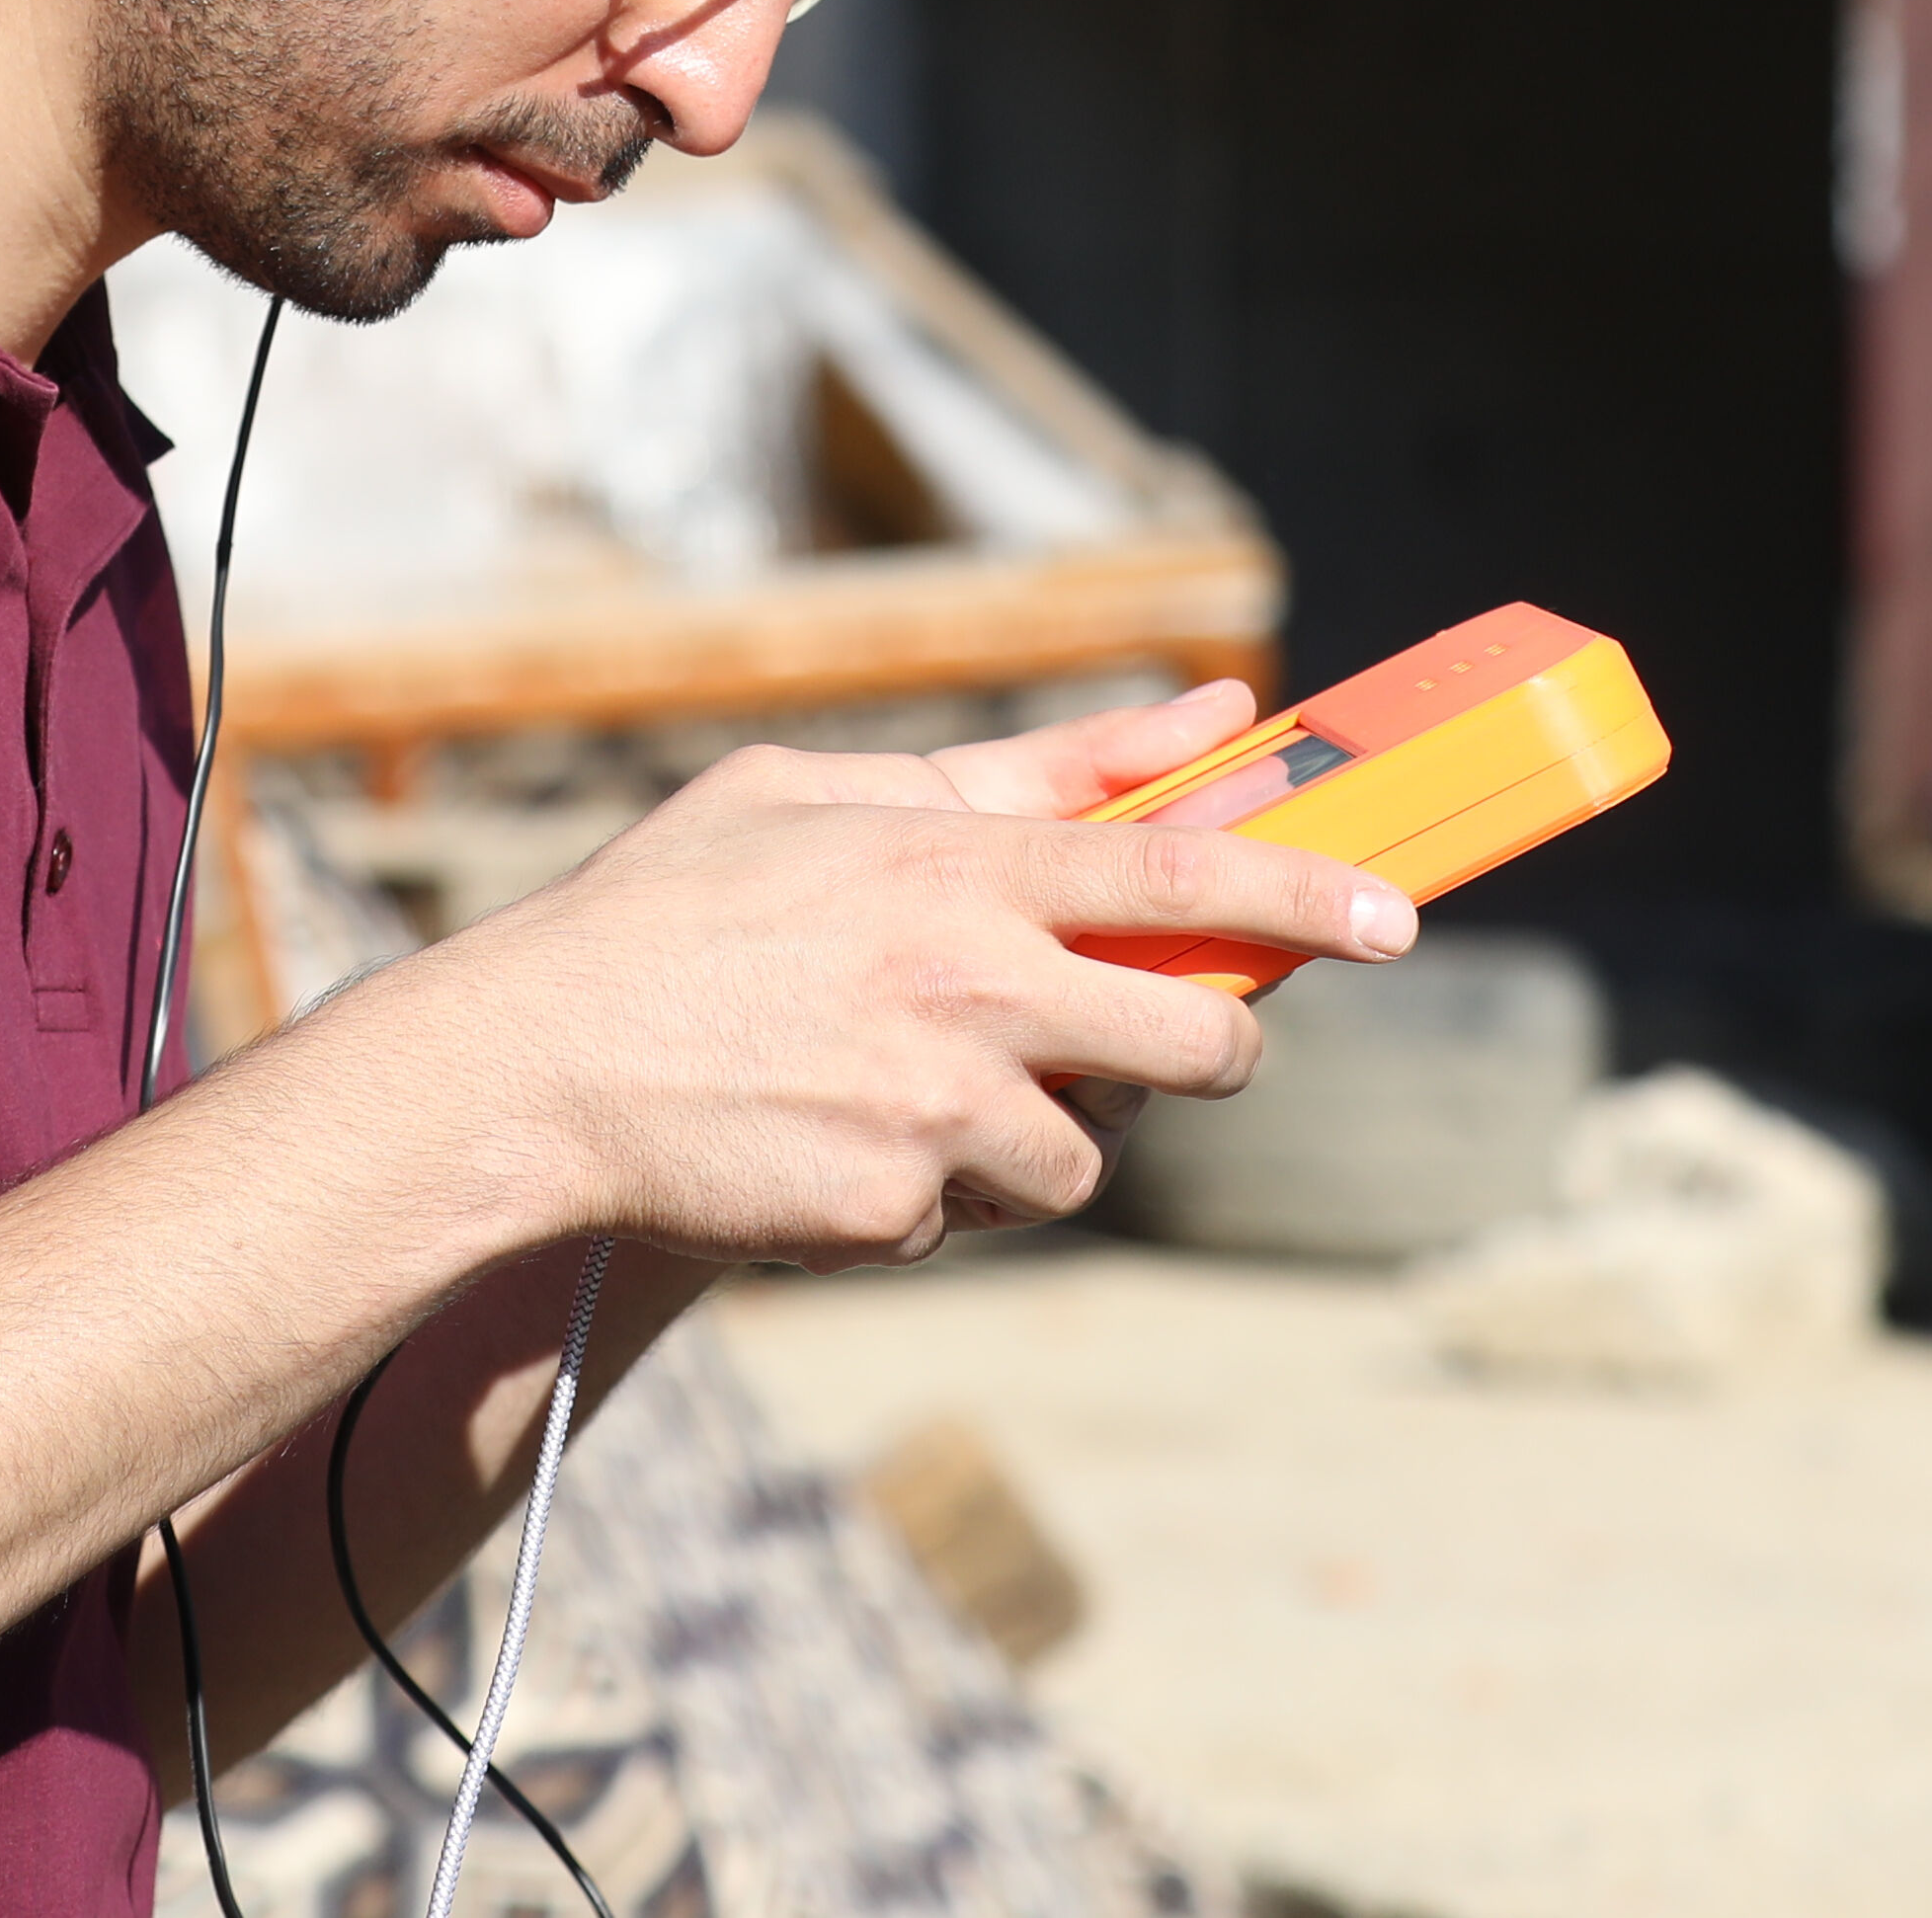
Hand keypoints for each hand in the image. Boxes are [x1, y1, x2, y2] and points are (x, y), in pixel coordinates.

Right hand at [367, 685, 1410, 1267]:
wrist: (535, 1070)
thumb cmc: (676, 911)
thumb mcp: (827, 792)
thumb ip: (1021, 763)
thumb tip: (1200, 714)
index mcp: (960, 867)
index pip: (1182, 872)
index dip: (1307, 893)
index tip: (1396, 917)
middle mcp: (973, 986)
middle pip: (1192, 1039)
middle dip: (1212, 1048)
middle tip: (1181, 1041)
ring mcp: (940, 1111)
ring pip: (1085, 1155)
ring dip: (1034, 1135)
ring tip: (913, 1088)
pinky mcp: (898, 1213)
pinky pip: (971, 1216)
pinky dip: (931, 1195)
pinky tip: (837, 1143)